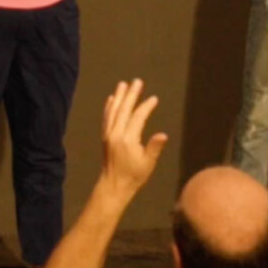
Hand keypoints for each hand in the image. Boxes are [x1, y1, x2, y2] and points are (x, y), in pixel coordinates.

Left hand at [98, 79, 168, 194]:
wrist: (113, 186)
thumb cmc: (133, 176)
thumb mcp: (147, 164)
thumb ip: (154, 148)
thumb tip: (163, 135)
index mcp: (128, 139)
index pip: (138, 117)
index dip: (146, 107)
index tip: (153, 99)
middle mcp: (116, 134)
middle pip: (124, 109)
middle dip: (131, 94)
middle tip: (137, 81)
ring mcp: (108, 134)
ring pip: (113, 111)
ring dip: (119, 96)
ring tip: (123, 84)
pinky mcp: (104, 137)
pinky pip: (106, 117)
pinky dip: (109, 107)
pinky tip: (111, 99)